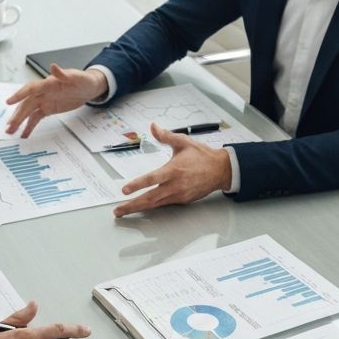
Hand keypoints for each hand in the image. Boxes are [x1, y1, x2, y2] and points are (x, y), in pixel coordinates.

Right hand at [5, 64, 107, 137]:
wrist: (89, 88)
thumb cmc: (82, 80)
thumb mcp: (76, 77)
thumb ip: (63, 74)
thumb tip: (53, 67)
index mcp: (48, 83)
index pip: (31, 88)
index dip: (20, 94)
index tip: (10, 102)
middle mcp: (43, 92)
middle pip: (27, 103)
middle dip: (18, 114)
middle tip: (10, 124)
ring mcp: (44, 101)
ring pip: (28, 111)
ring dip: (19, 120)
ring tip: (10, 131)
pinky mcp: (47, 109)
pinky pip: (35, 117)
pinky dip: (29, 125)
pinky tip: (24, 133)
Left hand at [113, 123, 231, 217]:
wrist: (221, 170)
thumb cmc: (202, 156)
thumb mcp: (183, 142)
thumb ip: (166, 136)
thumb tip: (153, 126)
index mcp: (174, 170)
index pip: (152, 179)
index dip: (137, 185)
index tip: (125, 190)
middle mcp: (175, 185)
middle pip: (150, 198)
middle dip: (132, 205)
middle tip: (117, 211)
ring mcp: (179, 195)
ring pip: (155, 204)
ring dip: (139, 208)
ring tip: (124, 211)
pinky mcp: (182, 200)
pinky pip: (163, 204)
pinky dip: (151, 207)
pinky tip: (141, 207)